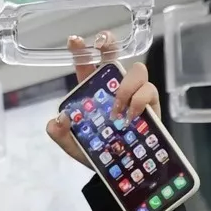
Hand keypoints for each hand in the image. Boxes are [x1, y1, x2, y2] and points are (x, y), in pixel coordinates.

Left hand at [46, 35, 160, 167]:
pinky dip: (139, 101)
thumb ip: (60, 134)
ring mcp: (135, 92)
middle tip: (103, 42)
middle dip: (110, 43)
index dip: (81, 50)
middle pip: (115, 55)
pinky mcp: (151, 103)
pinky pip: (149, 90)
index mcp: (93, 91)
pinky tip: (130, 117)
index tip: (74, 41)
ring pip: (136, 70)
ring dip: (125, 86)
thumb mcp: (73, 145)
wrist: (121, 170)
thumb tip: (59, 119)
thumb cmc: (97, 152)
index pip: (87, 65)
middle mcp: (115, 86)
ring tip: (117, 109)